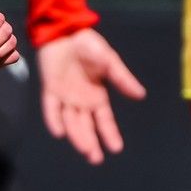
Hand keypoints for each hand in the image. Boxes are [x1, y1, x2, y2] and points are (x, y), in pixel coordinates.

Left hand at [37, 28, 146, 165]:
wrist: (66, 32)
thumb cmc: (89, 46)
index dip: (109, 134)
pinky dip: (54, 120)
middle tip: (95, 158)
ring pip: (70, 121)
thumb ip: (122, 79)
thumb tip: (140, 95)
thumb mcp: (110, 61)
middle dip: (90, 142)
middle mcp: (81, 101)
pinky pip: (51, 108)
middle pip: (86, 126)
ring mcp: (64, 96)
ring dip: (77, 135)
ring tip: (85, 149)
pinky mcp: (50, 89)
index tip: (116, 149)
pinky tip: (59, 132)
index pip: (104, 120)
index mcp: (97, 96)